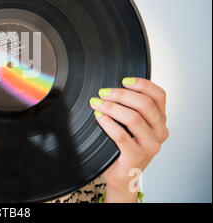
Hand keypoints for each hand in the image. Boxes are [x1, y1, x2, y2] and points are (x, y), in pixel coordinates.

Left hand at [89, 77, 168, 201]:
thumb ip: (130, 107)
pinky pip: (121, 135)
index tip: (124, 80)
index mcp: (160, 120)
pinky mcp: (136, 157)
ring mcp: (150, 146)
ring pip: (133, 118)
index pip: (159, 96)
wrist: (123, 175)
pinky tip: (98, 117)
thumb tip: (111, 88)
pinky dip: (107, 123)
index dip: (142, 84)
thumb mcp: (132, 124)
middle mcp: (160, 132)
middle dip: (121, 95)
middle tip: (103, 93)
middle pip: (145, 104)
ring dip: (112, 107)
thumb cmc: (124, 146)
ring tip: (96, 104)